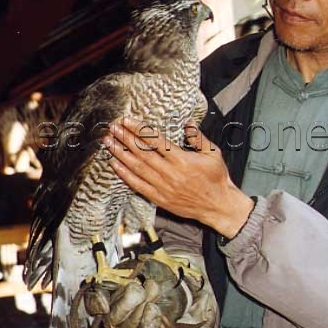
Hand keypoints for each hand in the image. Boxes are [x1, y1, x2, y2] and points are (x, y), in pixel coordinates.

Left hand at [105, 117, 253, 238]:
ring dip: (121, 154)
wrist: (218, 206)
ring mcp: (163, 187)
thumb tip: (188, 123)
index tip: (127, 121)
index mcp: (182, 160)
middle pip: (142, 153)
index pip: (155, 141)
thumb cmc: (216, 179)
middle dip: (125, 138)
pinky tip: (115, 165)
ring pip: (137, 168)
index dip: (139, 129)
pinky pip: (138, 185)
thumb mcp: (213, 153)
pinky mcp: (160, 198)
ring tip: (109, 143)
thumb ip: (198, 138)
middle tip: (113, 128)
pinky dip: (125, 175)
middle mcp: (170, 173)